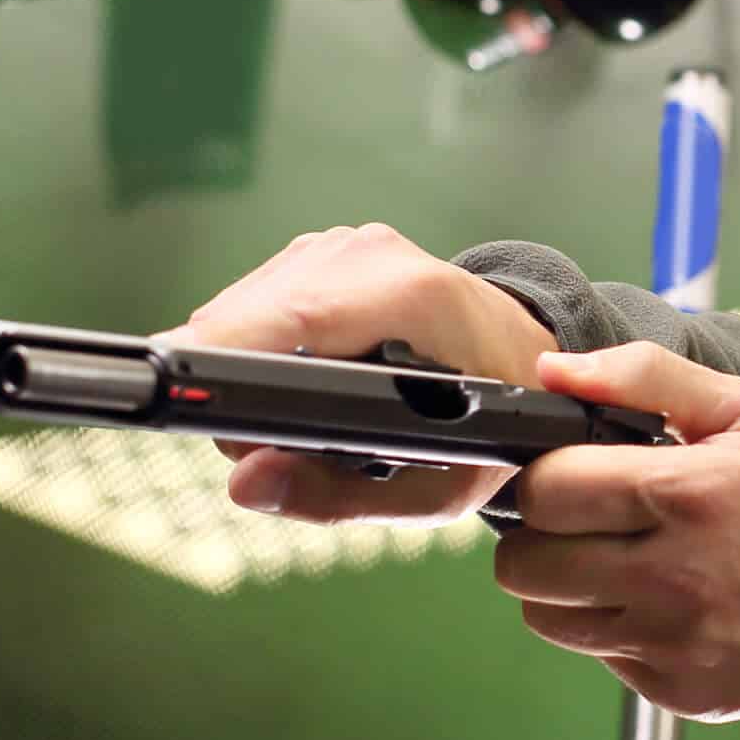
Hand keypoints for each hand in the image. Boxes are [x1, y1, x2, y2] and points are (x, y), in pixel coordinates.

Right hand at [157, 222, 558, 523]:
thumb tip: (245, 483)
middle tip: (283, 446)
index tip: (212, 420)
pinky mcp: (323, 248)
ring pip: (236, 311)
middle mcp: (371, 255)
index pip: (286, 320)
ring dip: (247, 370)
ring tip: (309, 413)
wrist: (526, 359)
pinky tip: (311, 376)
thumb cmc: (493, 425)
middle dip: (238, 391)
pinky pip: (254, 300)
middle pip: (242, 322)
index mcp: (412, 298)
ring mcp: (343, 243)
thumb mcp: (436, 489)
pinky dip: (262, 347)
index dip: (226, 371)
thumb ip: (336, 496)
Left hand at [494, 342, 739, 722]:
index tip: (573, 474)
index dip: (545, 476)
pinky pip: (603, 658)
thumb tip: (555, 370)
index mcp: (682, 495)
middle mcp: (668, 577)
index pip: (543, 491)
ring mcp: (670, 643)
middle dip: (541, 535)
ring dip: (567, 587)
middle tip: (585, 521)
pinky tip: (667, 604)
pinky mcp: (677, 690)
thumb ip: (645, 376)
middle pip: (523, 566)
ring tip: (620, 562)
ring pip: (547, 620)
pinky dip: (618, 630)